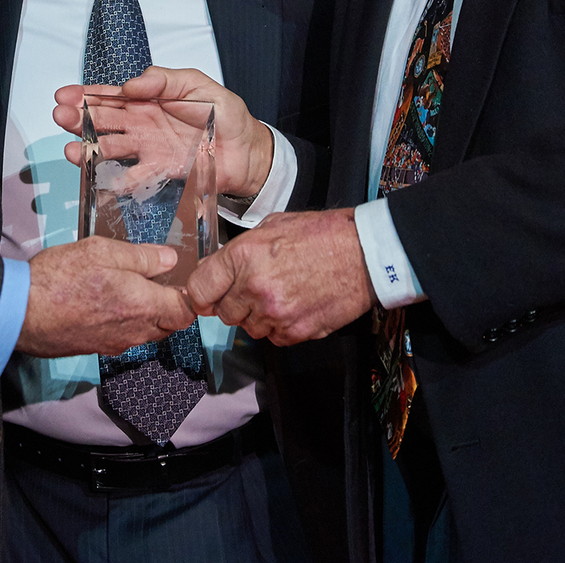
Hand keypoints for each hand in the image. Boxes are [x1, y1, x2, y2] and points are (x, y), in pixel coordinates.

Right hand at [17, 237, 196, 357]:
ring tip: (131, 287)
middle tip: (158, 279)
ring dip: (148, 314)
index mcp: (142, 305)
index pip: (186, 313)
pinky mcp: (97, 348)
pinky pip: (124, 337)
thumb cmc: (59, 278)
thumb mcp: (102, 251)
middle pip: (169, 325)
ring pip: (147, 332)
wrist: (19, 312)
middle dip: (170, 305)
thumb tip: (170, 259)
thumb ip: (141, 256)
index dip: (189, 296)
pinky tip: (108, 302)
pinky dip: (126, 321)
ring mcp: (115, 343)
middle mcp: (134, 332)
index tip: (181, 279)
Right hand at [52, 67, 274, 196]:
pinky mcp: (159, 174)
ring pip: (111, 150)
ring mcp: (148, 151)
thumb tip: (132, 84)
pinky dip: (117, 180)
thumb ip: (164, 80)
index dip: (86, 95)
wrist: (247, 150)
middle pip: (103, 122)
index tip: (65, 95)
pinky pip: (134, 178)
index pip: (111, 96)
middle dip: (79, 119)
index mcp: (148, 101)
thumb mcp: (197, 84)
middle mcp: (142, 126)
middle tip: (61, 117)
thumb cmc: (225, 114)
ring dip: (89, 150)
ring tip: (73, 151)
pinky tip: (101, 178)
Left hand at [184, 209, 374, 344]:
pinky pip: (272, 338)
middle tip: (252, 289)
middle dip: (233, 303)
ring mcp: (275, 314)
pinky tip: (295, 305)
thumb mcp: (272, 226)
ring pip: (248, 328)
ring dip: (256, 316)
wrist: (364, 255)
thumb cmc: (320, 234)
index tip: (207, 294)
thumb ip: (239, 251)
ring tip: (280, 294)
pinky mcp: (295, 332)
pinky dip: (279, 326)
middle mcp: (255, 288)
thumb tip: (217, 268)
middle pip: (223, 313)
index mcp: (244, 257)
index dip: (201, 293)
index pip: (199, 289)